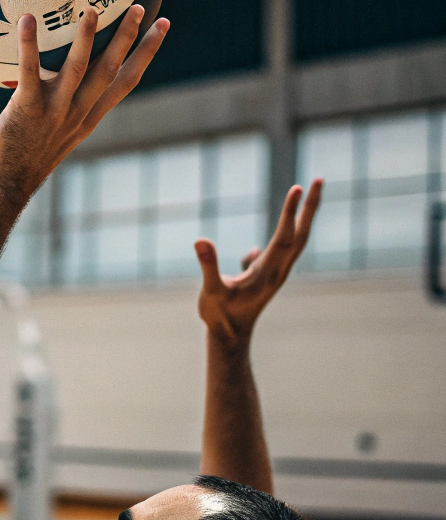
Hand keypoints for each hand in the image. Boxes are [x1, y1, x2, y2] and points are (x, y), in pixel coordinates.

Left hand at [0, 5, 168, 203]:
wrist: (5, 184)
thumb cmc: (26, 156)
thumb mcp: (59, 132)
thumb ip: (69, 106)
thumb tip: (69, 78)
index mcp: (89, 117)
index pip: (126, 81)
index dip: (146, 52)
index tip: (162, 25)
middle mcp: (77, 113)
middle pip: (109, 70)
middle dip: (127, 37)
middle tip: (140, 6)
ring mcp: (54, 111)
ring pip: (77, 69)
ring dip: (86, 38)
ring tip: (92, 9)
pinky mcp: (26, 108)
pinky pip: (29, 72)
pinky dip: (29, 45)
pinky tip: (27, 20)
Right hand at [195, 180, 321, 344]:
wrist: (230, 339)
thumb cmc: (221, 317)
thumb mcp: (211, 292)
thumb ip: (208, 266)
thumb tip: (200, 241)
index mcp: (268, 271)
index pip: (284, 235)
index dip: (291, 212)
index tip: (298, 187)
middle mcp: (277, 270)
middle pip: (300, 234)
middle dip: (310, 207)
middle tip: (319, 179)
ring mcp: (273, 272)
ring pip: (293, 240)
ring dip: (302, 216)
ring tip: (305, 194)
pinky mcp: (265, 276)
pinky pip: (277, 250)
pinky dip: (281, 234)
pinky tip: (257, 247)